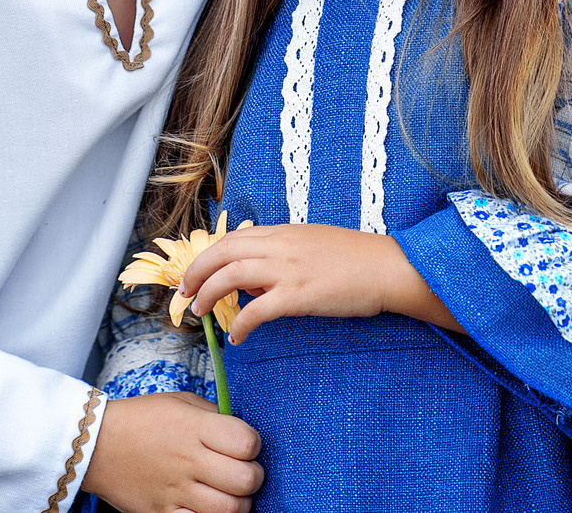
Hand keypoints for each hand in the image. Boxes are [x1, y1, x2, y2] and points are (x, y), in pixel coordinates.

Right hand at [85, 393, 261, 512]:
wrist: (95, 445)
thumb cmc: (141, 419)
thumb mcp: (180, 402)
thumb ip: (214, 416)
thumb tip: (243, 435)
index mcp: (193, 428)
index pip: (247, 443)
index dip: (253, 445)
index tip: (245, 445)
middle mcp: (187, 460)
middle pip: (245, 480)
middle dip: (253, 477)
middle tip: (244, 472)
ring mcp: (175, 491)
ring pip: (230, 510)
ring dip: (238, 503)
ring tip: (229, 494)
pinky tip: (206, 506)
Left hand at [183, 222, 458, 344]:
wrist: (388, 267)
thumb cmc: (355, 260)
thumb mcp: (312, 245)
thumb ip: (282, 255)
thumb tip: (255, 278)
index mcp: (282, 232)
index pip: (232, 238)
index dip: (207, 256)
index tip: (194, 274)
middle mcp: (280, 245)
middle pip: (221, 253)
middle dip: (196, 273)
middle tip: (184, 295)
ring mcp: (288, 268)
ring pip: (230, 276)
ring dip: (208, 295)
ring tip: (199, 314)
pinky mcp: (299, 295)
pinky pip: (256, 310)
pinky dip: (239, 324)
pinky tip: (236, 338)